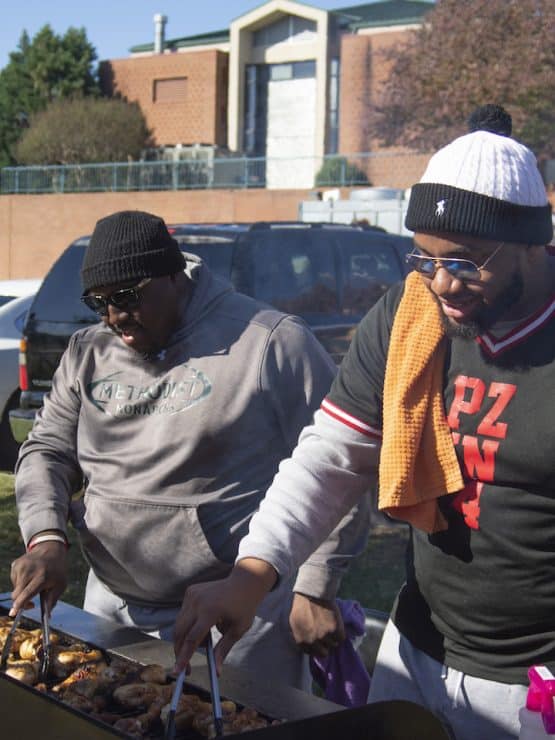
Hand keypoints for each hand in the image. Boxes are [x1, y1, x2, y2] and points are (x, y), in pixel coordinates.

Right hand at [10, 542, 67, 615]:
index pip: (26, 594)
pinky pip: (14, 580)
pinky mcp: (15, 564)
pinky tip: (30, 576)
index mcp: (41, 577)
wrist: (51, 550)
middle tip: (30, 604)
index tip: (14, 613)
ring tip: (34, 583)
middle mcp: (29, 571)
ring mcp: (21, 566)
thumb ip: (53, 600)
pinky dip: (20, 582)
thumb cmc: (57, 570)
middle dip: (20, 603)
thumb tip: (47, 617)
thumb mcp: (61, 584)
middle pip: (16, 594)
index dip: (20, 605)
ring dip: (22, 591)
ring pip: (15, 588)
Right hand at [173, 558, 276, 672]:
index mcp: (210, 611)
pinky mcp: (190, 591)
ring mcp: (192, 594)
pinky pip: (183, 614)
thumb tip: (216, 671)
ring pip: (179, 623)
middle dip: (180, 651)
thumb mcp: (238, 630)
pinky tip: (204, 626)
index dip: (184, 657)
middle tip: (186, 666)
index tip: (179, 671)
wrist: (243, 582)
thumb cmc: (244, 607)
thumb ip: (223, 650)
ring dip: (185, 638)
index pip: (192, 639)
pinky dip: (188, 625)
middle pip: (180, 632)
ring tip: (206, 641)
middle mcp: (197, 601)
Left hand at [289, 593, 345, 657]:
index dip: (316, 647)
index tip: (320, 642)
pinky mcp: (335, 631)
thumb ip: (300, 635)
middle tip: (327, 634)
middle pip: (324, 653)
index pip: (311, 653)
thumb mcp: (295, 622)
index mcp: (301, 641)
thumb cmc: (302, 605)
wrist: (313, 593)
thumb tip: (306, 644)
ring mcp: (324, 637)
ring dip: (333, 637)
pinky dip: (340, 632)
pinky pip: (341, 638)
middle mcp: (312, 642)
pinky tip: (335, 622)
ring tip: (330, 625)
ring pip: (333, 644)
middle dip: (325, 645)